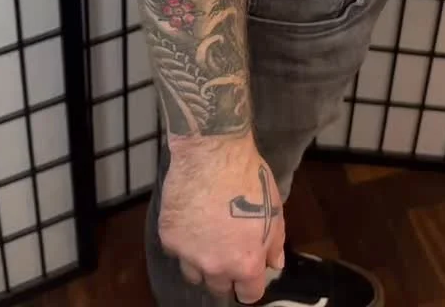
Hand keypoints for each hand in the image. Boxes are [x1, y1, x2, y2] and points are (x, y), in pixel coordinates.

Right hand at [159, 133, 285, 302]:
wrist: (212, 151)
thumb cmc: (248, 177)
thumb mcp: (275, 209)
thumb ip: (275, 243)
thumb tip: (274, 263)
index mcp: (246, 262)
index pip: (248, 295)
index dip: (249, 283)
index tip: (246, 270)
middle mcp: (216, 266)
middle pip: (219, 287)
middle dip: (224, 272)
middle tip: (225, 247)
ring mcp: (189, 254)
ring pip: (194, 273)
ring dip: (201, 261)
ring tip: (205, 235)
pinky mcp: (169, 237)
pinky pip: (176, 250)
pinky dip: (183, 240)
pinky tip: (190, 219)